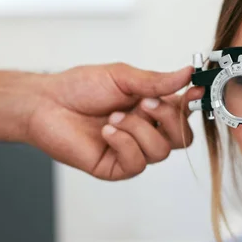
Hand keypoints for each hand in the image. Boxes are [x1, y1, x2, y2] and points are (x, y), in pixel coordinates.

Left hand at [28, 63, 203, 180]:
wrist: (47, 104)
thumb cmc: (81, 88)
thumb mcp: (122, 77)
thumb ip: (156, 81)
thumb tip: (187, 73)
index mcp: (152, 108)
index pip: (185, 114)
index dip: (193, 104)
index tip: (195, 90)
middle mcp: (146, 131)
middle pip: (181, 138)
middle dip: (167, 118)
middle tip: (144, 103)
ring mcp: (132, 151)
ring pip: (160, 151)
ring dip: (138, 130)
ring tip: (113, 116)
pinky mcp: (116, 168)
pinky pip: (136, 163)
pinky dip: (124, 144)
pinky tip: (107, 131)